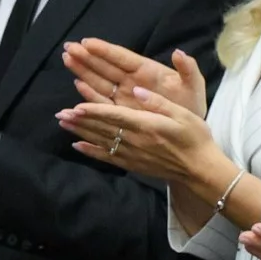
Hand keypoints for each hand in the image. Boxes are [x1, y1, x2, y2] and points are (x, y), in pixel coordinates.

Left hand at [57, 78, 220, 185]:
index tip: (76, 106)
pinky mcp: (132, 164)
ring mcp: (132, 154)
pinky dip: (91, 152)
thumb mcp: (182, 115)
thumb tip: (136, 90)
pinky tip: (77, 146)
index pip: (115, 116)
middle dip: (80, 120)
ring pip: (101, 141)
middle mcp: (135, 141)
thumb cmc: (195, 138)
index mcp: (147, 125)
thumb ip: (158, 102)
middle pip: (102, 128)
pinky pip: (107, 158)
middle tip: (60, 113)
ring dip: (81, 132)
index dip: (94, 111)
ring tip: (63, 123)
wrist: (200, 169)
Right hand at [62, 38, 206, 119]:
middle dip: (87, 56)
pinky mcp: (120, 112)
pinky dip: (90, 94)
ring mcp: (124, 96)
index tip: (87, 42)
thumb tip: (178, 53)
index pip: (122, 57)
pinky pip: (102, 101)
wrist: (188, 132)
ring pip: (99, 81)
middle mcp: (131, 81)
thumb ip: (188, 70)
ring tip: (68, 59)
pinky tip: (78, 85)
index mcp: (147, 71)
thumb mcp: (193, 86)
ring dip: (83, 70)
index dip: (105, 50)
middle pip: (105, 66)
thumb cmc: (190, 105)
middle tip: (69, 47)